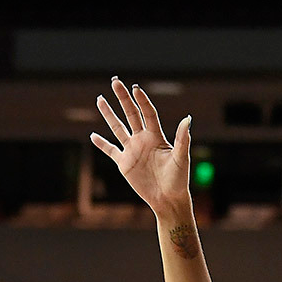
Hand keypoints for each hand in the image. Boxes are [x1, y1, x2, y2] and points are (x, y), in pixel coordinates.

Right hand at [91, 78, 191, 216]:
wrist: (168, 199)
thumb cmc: (178, 179)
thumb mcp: (181, 158)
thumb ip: (182, 139)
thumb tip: (187, 119)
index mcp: (156, 136)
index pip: (148, 113)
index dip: (142, 101)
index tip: (135, 88)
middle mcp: (143, 140)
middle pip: (131, 114)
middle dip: (123, 98)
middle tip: (115, 82)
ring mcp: (133, 151)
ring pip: (118, 128)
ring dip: (109, 114)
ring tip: (100, 99)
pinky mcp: (125, 164)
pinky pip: (111, 151)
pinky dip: (102, 144)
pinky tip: (93, 136)